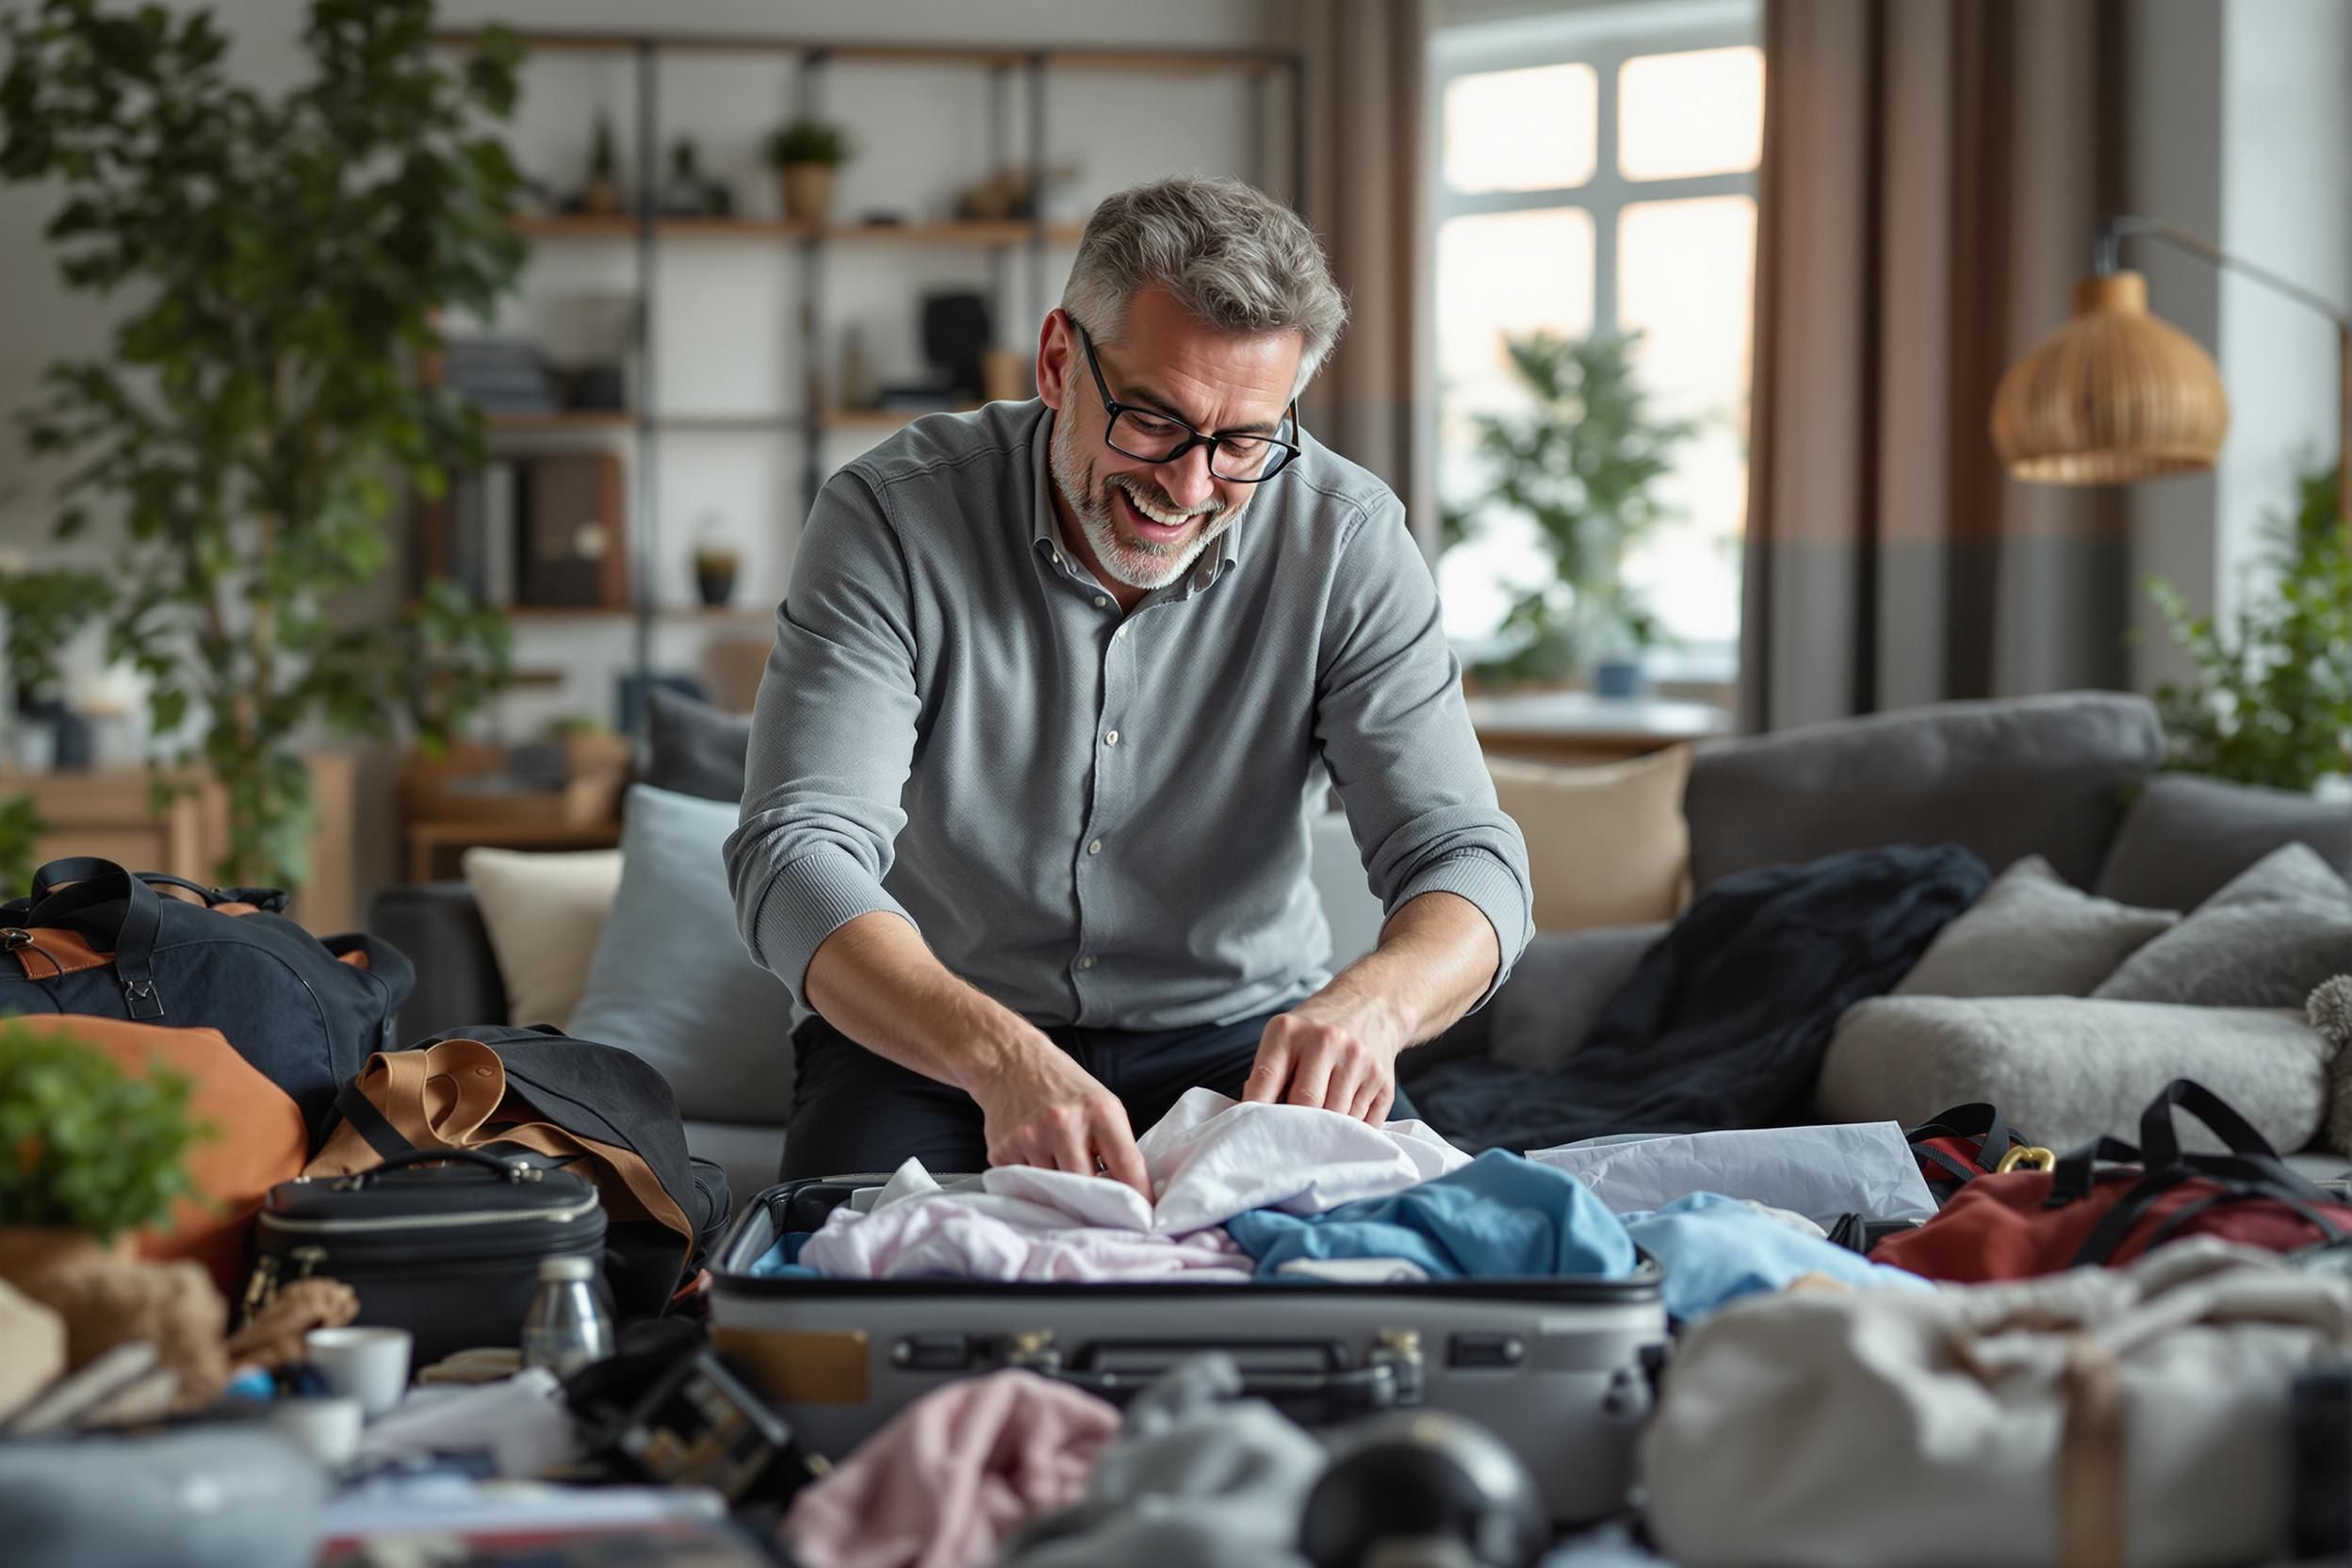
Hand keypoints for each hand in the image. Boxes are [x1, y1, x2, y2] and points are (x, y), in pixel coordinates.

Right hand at [971, 1035, 1151, 1196]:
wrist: (1011, 1063)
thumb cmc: (1065, 1088)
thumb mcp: (1102, 1105)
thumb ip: (1116, 1146)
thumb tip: (1130, 1195)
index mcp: (1099, 1111)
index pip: (1127, 1164)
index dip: (1138, 1195)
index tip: (1143, 1215)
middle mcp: (1064, 1123)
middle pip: (1086, 1187)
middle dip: (1092, 1196)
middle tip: (1093, 1197)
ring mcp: (1030, 1137)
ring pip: (1053, 1190)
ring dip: (1058, 1186)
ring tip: (1055, 1159)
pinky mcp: (1002, 1150)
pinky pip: (1024, 1183)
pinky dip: (1031, 1177)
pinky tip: (1031, 1153)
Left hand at [1242, 998, 1405, 1122]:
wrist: (1371, 1005)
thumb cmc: (1316, 1029)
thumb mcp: (1283, 1036)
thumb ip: (1266, 1074)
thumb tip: (1252, 1118)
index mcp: (1290, 1031)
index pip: (1268, 1080)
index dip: (1258, 1113)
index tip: (1255, 1132)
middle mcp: (1326, 1041)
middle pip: (1306, 1103)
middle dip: (1296, 1125)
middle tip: (1290, 1136)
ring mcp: (1359, 1060)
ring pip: (1337, 1118)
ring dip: (1326, 1130)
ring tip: (1319, 1123)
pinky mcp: (1382, 1079)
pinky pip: (1362, 1123)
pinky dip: (1350, 1129)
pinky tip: (1345, 1116)